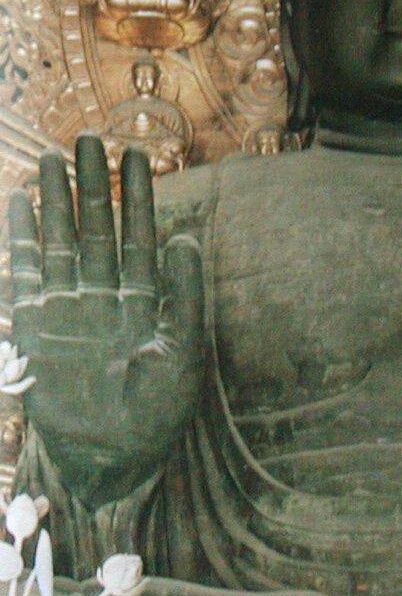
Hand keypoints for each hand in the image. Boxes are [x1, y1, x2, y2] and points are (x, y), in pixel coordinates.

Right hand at [8, 134, 203, 507]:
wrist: (112, 456)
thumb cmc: (158, 411)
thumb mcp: (184, 349)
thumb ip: (186, 294)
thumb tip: (186, 237)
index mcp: (145, 300)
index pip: (140, 235)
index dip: (137, 195)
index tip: (135, 154)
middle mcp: (104, 297)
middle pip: (96, 228)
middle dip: (93, 185)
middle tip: (88, 138)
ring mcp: (68, 308)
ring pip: (61, 242)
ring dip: (56, 202)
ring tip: (53, 160)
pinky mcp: (35, 326)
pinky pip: (26, 274)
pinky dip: (22, 240)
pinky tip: (21, 204)